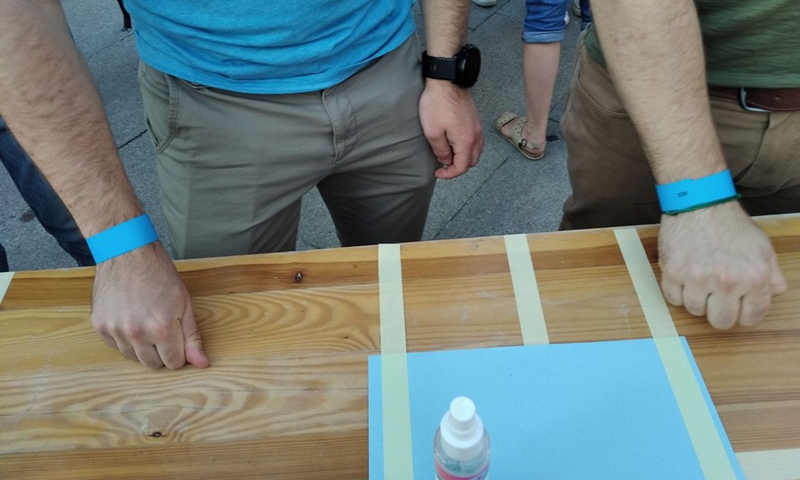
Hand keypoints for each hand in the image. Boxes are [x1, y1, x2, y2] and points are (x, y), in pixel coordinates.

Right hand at [91, 243, 209, 368]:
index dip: (179, 352)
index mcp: (162, 328)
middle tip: (161, 330)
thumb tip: (202, 364)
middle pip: (153, 364)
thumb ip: (192, 337)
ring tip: (145, 322)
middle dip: (161, 352)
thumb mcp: (184, 303)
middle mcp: (136, 333)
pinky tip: (130, 319)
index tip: (177, 339)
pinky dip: (124, 338)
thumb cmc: (159, 275)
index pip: (174, 362)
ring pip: (133, 357)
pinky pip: (115, 346)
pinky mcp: (99, 326)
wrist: (127, 253)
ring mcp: (115, 330)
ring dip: (141, 346)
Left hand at [418, 79, 482, 178]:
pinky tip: (455, 143)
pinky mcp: (475, 119)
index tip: (438, 172)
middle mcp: (476, 135)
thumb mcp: (432, 132)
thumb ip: (440, 150)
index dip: (449, 174)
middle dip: (458, 167)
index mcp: (466, 141)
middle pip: (472, 161)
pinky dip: (467, 147)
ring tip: (448, 155)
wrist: (447, 80)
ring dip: (463, 157)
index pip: (462, 167)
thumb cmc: (438, 103)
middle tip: (443, 166)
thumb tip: (446, 160)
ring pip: (476, 151)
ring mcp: (477, 127)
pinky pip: (476, 140)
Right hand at [658, 202, 786, 328]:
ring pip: (694, 310)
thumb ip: (772, 274)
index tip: (738, 307)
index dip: (744, 314)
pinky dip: (678, 292)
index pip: (751, 317)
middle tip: (717, 298)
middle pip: (721, 321)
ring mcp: (697, 278)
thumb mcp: (762, 247)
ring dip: (697, 299)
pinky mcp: (673, 272)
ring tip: (699, 281)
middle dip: (720, 312)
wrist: (700, 202)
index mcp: (754, 277)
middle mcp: (727, 282)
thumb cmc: (730, 223)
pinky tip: (684, 277)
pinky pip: (673, 299)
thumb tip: (773, 292)